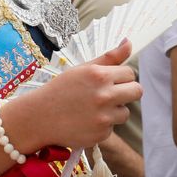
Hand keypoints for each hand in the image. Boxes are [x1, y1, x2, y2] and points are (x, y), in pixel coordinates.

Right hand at [3, 40, 141, 153]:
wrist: (40, 117)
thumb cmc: (61, 90)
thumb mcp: (82, 69)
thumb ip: (109, 57)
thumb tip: (129, 42)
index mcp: (99, 75)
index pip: (130, 73)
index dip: (122, 77)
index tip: (111, 80)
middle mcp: (104, 96)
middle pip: (137, 91)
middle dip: (127, 92)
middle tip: (110, 94)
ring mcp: (104, 117)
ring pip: (125, 112)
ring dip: (114, 110)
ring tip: (94, 109)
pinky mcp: (101, 134)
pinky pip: (112, 127)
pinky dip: (102, 125)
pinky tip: (86, 121)